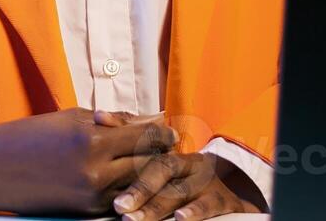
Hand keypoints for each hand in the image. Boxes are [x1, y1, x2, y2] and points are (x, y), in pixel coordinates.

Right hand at [0, 108, 176, 215]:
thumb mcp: (72, 118)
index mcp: (92, 141)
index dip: (163, 133)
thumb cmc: (30, 136)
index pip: (145, 137)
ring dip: (148, 175)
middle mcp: (95, 172)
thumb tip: (150, 120)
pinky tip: (130, 180)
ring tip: (151, 163)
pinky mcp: (84, 213)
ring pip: (137, 186)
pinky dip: (129, 191)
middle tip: (167, 148)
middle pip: (148, 165)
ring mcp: (90, 197)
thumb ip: (114, 121)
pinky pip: (119, 201)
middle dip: (160, 155)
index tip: (170, 131)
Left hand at [110, 131, 264, 220]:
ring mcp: (207, 181)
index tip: (100, 170)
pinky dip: (196, 211)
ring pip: (181, 190)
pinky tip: (180, 218)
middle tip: (118, 207)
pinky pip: (210, 204)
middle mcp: (190, 163)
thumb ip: (130, 141)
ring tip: (134, 219)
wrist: (225, 201)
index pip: (147, 148)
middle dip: (139, 189)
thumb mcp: (160, 168)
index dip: (125, 154)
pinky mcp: (223, 200)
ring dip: (157, 206)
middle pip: (164, 169)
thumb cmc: (183, 184)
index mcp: (172, 152)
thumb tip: (100, 115)